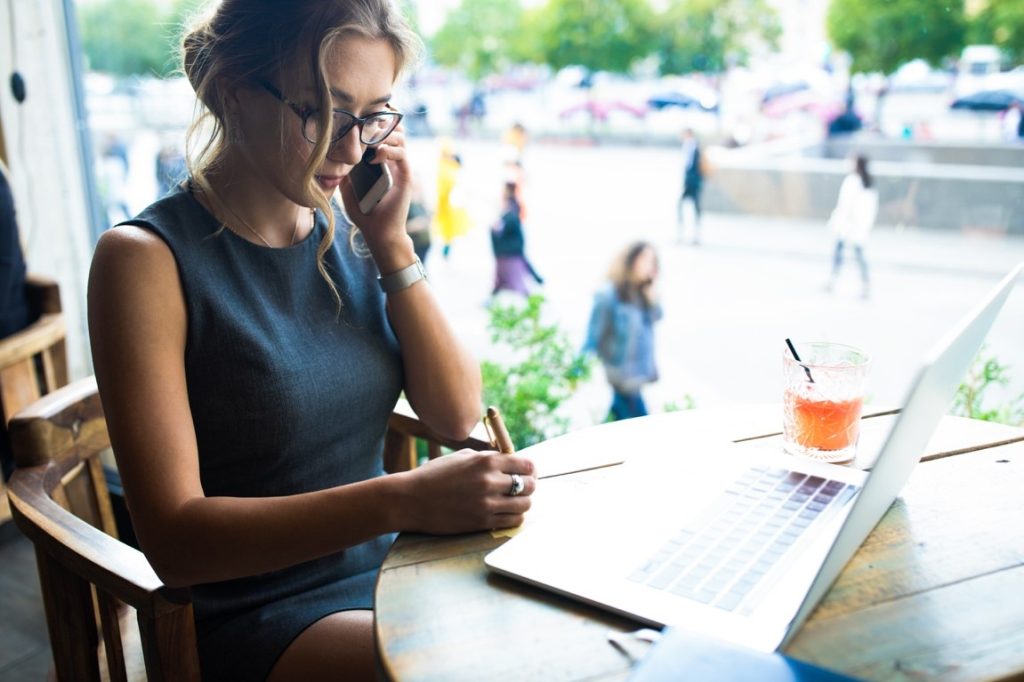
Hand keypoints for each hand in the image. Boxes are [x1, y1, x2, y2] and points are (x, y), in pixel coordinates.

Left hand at [339, 125, 413, 268]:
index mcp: (382, 163)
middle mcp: (394, 163)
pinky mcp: (406, 177)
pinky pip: (402, 155)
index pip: (385, 134)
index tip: (360, 121)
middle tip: (366, 127)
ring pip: (401, 138)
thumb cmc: (365, 215)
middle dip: (382, 124)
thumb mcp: (348, 191)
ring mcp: (401, 169)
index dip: (376, 123)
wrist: (380, 233)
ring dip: (386, 135)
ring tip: (371, 141)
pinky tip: (375, 158)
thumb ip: (344, 175)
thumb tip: (333, 160)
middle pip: (396, 130)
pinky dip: (389, 151)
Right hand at [397, 450, 535, 533]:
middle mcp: (490, 481)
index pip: (526, 464)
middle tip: (523, 487)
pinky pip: (513, 521)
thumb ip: (487, 457)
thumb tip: (509, 460)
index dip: (530, 469)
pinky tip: (506, 512)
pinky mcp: (482, 522)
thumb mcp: (461, 457)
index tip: (528, 472)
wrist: (411, 499)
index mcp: (486, 461)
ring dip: (522, 502)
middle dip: (529, 485)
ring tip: (514, 500)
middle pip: (529, 485)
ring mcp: (487, 504)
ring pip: (525, 504)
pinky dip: (515, 516)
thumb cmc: (434, 475)